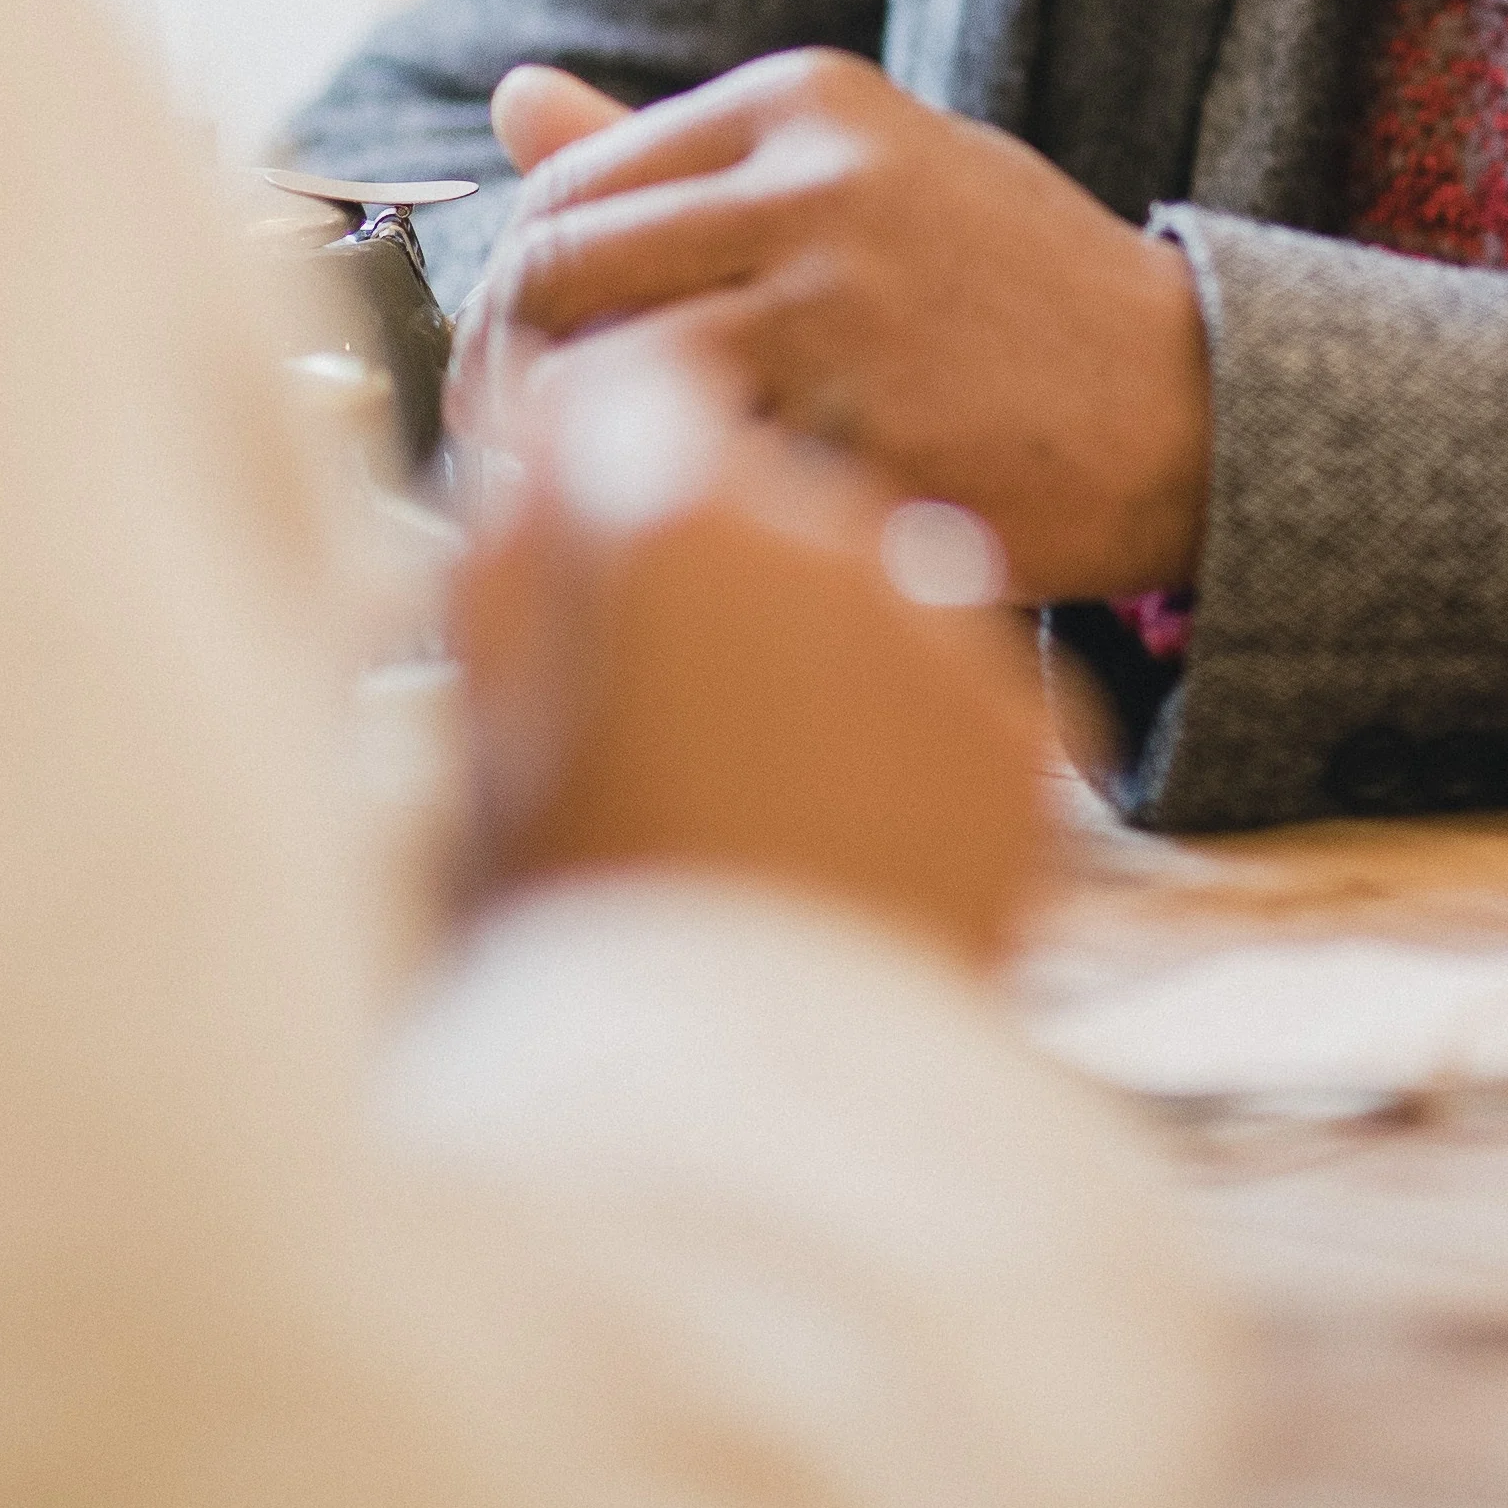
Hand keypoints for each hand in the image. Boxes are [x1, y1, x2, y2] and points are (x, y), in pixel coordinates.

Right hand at [450, 326, 1049, 967]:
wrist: (751, 1109)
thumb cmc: (570, 922)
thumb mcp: (480, 729)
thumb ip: (500, 558)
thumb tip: (522, 451)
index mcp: (670, 514)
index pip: (632, 397)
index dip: (595, 455)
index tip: (578, 513)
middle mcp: (829, 537)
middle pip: (755, 497)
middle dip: (708, 561)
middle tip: (654, 693)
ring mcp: (944, 632)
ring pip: (864, 592)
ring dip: (812, 649)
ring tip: (747, 788)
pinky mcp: (1027, 734)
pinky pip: (951, 698)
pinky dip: (900, 744)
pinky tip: (837, 836)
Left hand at [477, 53, 1210, 597]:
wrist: (1187, 403)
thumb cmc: (1012, 299)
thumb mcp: (867, 180)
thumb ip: (687, 159)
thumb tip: (513, 97)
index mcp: (801, 100)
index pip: (567, 192)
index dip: (508, 300)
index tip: (515, 374)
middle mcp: (811, 176)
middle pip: (554, 273)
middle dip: (502, 375)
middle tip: (512, 455)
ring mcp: (835, 297)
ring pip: (594, 378)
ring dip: (555, 460)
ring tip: (575, 509)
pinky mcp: (860, 418)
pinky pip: (683, 470)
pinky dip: (650, 517)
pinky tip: (672, 542)